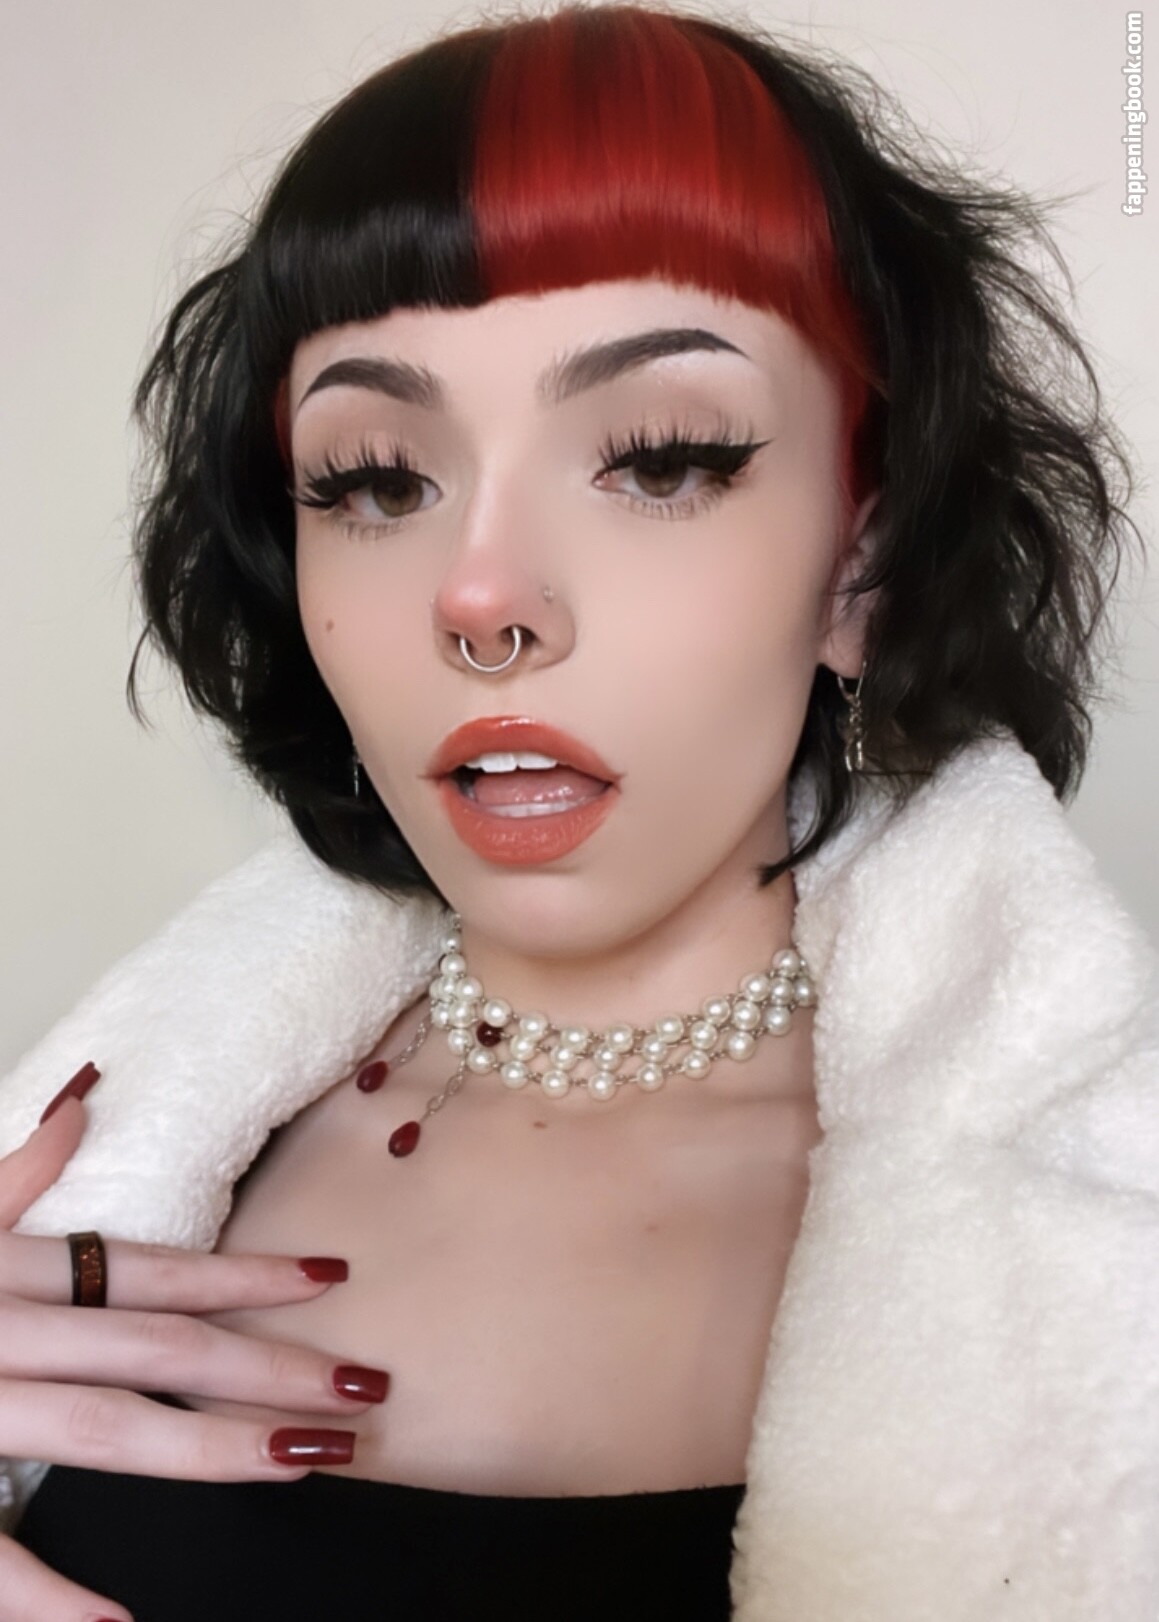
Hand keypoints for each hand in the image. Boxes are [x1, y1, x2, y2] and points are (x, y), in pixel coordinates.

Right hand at [0, 1067, 386, 1621]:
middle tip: (363, 1390)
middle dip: (267, 1365)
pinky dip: (53, 1599)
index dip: (247, 1270)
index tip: (333, 1278)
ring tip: (308, 1465)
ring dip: (213, 1445)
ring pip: (107, 1424)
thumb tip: (84, 1101)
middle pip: (156, 1343)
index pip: (149, 1265)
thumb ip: (10, 1172)